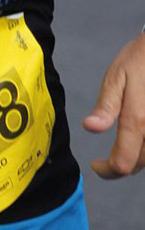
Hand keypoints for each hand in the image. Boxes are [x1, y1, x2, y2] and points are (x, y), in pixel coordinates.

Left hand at [83, 34, 144, 177]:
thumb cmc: (141, 59)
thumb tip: (90, 128)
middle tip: (106, 159)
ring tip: (124, 149)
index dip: (107, 170)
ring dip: (138, 159)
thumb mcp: (116, 77)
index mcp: (138, 120)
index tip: (96, 164)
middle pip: (139, 165)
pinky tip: (140, 138)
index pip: (123, 163)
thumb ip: (106, 107)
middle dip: (121, 166)